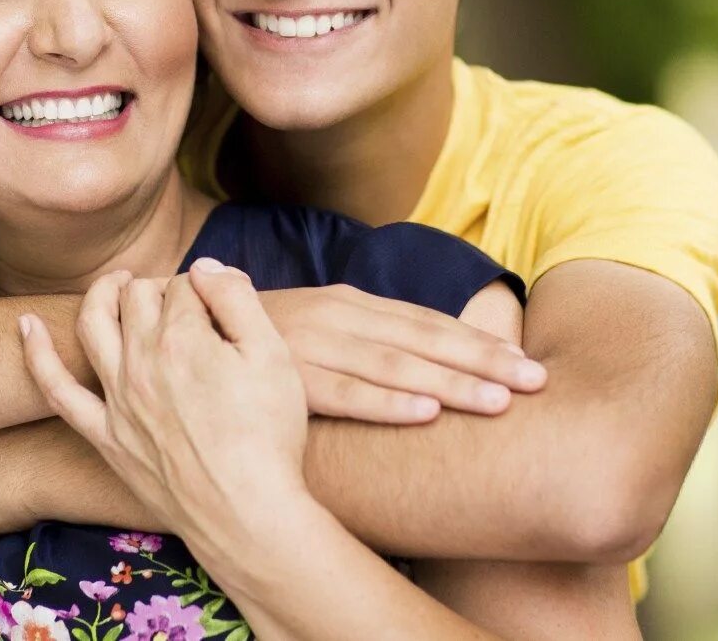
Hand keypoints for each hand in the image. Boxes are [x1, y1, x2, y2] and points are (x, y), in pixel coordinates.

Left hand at [19, 260, 311, 542]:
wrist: (247, 514)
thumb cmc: (268, 435)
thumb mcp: (272, 355)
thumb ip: (237, 299)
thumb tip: (203, 268)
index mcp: (183, 336)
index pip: (183, 286)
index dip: (204, 289)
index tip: (222, 308)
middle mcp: (141, 360)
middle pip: (137, 298)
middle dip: (159, 287)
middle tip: (182, 301)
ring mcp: (117, 399)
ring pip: (93, 324)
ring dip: (102, 293)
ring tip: (116, 283)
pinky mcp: (105, 435)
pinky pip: (57, 390)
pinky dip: (37, 353)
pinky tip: (26, 324)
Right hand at [257, 283, 545, 423]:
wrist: (181, 327)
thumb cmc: (263, 340)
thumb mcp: (321, 328)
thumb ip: (369, 339)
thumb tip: (434, 360)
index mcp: (351, 303)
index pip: (429, 323)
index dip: (480, 342)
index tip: (530, 364)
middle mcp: (338, 316)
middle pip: (425, 340)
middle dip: (484, 360)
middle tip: (536, 381)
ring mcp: (312, 344)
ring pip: (394, 366)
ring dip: (450, 383)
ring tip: (498, 402)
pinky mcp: (286, 376)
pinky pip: (345, 393)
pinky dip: (387, 403)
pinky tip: (425, 415)